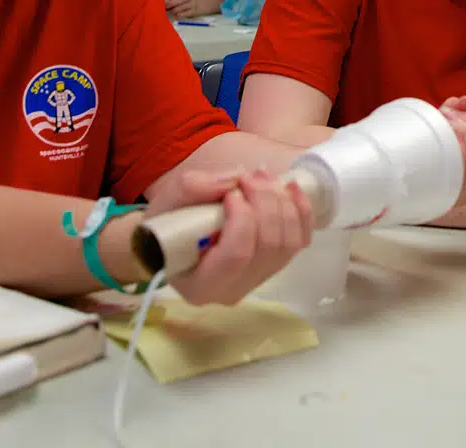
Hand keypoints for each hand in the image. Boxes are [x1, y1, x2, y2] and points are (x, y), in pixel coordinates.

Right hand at [144, 169, 312, 304]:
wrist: (168, 240)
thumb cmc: (163, 227)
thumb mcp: (166, 203)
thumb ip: (193, 189)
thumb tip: (234, 179)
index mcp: (202, 286)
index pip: (237, 255)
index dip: (243, 218)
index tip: (231, 192)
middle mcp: (234, 291)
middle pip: (269, 246)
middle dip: (265, 202)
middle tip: (250, 175)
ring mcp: (257, 280)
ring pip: (289, 243)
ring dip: (281, 203)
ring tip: (263, 176)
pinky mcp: (273, 265)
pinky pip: (300, 241)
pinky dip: (301, 212)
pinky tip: (291, 188)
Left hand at [164, 0, 199, 18]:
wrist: (204, 4)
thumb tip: (165, 1)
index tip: (164, 1)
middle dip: (171, 3)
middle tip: (165, 7)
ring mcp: (193, 4)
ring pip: (181, 7)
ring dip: (174, 10)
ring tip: (171, 11)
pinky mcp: (194, 11)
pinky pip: (185, 13)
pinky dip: (179, 14)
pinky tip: (177, 14)